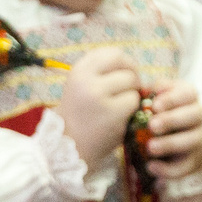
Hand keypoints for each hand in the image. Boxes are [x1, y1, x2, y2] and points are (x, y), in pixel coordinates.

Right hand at [57, 47, 142, 161]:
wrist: (68, 147)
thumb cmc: (80, 116)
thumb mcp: (81, 87)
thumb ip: (101, 74)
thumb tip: (131, 66)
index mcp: (79, 70)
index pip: (113, 53)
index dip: (125, 63)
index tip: (126, 74)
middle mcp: (87, 79)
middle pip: (125, 67)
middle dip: (133, 78)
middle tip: (131, 92)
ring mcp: (99, 96)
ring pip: (132, 83)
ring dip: (133, 95)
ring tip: (121, 108)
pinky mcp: (112, 113)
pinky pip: (134, 102)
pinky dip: (133, 110)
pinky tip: (121, 119)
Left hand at [139, 80, 201, 181]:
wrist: (174, 137)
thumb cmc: (159, 113)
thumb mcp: (155, 99)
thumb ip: (150, 94)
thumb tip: (143, 90)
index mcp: (189, 98)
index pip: (189, 93)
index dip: (173, 98)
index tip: (154, 105)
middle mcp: (199, 117)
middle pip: (194, 115)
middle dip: (172, 120)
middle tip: (152, 125)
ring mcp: (199, 139)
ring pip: (192, 141)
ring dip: (171, 144)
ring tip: (150, 147)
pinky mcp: (195, 161)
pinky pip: (186, 167)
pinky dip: (169, 169)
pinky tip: (152, 167)